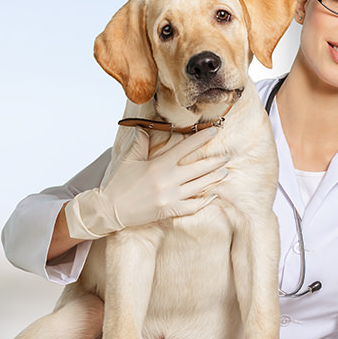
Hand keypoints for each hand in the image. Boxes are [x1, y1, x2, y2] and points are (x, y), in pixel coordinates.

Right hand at [65, 127, 227, 238]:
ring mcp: (171, 197)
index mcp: (160, 165)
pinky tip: (213, 196)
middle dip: (216, 161)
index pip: (186, 147)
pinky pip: (193, 206)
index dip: (202, 138)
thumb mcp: (129, 159)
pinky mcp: (170, 211)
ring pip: (200, 186)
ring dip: (214, 178)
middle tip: (227, 156)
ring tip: (224, 172)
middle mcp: (169, 180)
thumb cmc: (118, 184)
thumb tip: (144, 127)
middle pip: (200, 168)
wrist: (109, 209)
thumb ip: (140, 143)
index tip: (214, 130)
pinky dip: (205, 201)